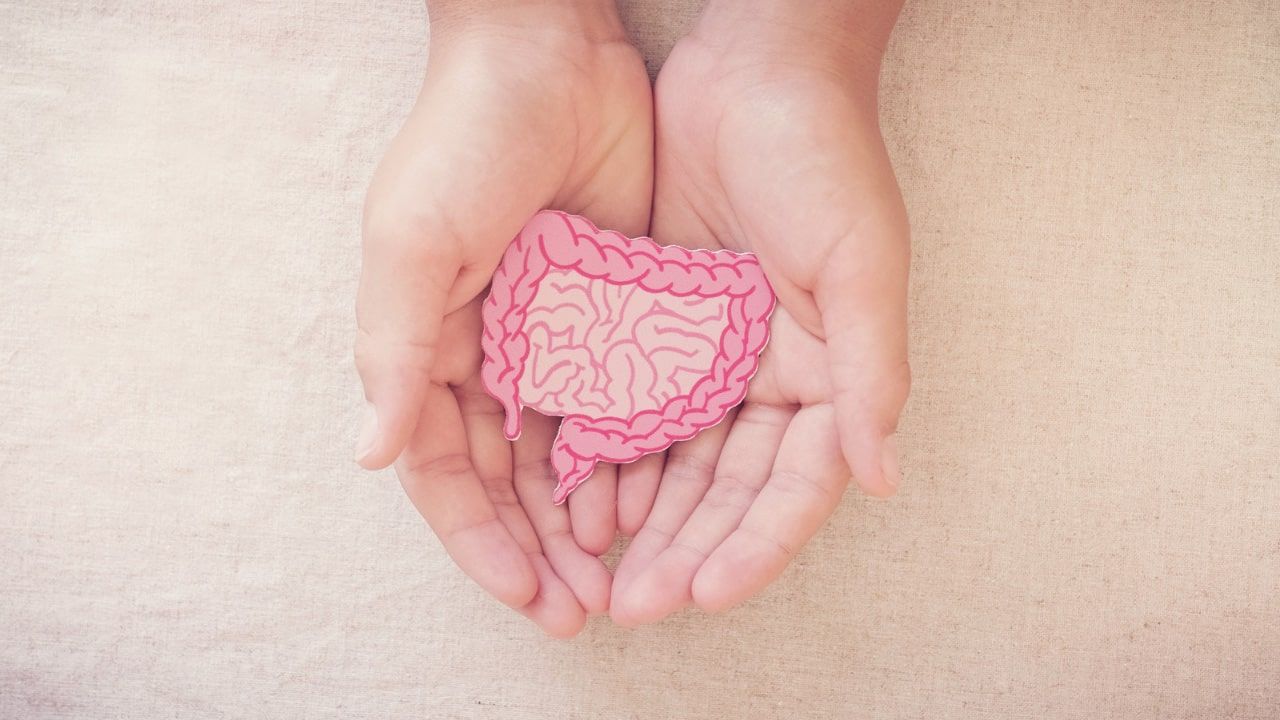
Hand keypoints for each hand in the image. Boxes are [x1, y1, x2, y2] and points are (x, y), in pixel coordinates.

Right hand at [354, 0, 651, 636]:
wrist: (550, 51)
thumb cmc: (462, 139)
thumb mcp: (412, 242)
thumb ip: (393, 350)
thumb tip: (373, 456)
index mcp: (428, 347)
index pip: (448, 472)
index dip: (480, 540)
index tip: (526, 594)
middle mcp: (488, 356)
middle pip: (511, 480)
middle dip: (540, 548)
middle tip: (581, 609)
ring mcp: (554, 339)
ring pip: (569, 455)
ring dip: (588, 519)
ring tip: (624, 576)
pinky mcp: (615, 314)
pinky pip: (622, 402)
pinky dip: (633, 457)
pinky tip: (657, 501)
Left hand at [611, 0, 910, 624]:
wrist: (755, 71)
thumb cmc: (824, 158)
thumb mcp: (862, 265)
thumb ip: (871, 372)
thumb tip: (882, 477)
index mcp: (830, 374)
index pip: (796, 485)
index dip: (756, 544)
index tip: (708, 593)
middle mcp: (773, 376)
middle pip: (729, 488)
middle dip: (687, 548)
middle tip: (636, 603)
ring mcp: (715, 355)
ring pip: (677, 459)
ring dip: (645, 517)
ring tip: (601, 568)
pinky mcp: (662, 324)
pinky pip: (634, 403)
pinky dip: (613, 452)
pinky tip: (581, 493)